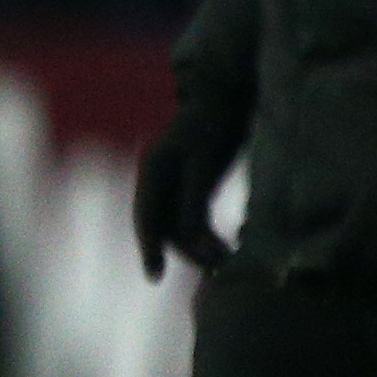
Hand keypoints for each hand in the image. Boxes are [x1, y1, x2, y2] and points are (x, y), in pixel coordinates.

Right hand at [133, 99, 247, 281]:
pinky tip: (225, 249)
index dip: (149, 248)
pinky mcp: (193, 188)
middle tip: (214, 270)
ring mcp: (175, 185)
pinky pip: (195, 220)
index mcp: (152, 170)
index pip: (146, 217)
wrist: (230, 99)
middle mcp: (158, 181)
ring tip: (226, 261)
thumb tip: (189, 239)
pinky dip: (209, 236)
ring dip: (200, 247)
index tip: (155, 278)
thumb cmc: (215, 124)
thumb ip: (193, 200)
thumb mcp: (204, 161)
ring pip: (180, 227)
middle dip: (186, 252)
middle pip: (164, 227)